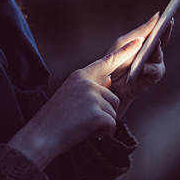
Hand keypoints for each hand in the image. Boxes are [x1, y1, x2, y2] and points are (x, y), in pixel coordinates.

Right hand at [8, 39, 142, 168]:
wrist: (39, 137)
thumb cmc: (54, 119)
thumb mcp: (70, 96)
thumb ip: (90, 87)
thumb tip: (109, 82)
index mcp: (80, 75)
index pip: (107, 61)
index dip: (125, 52)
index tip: (140, 41)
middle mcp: (87, 82)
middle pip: (113, 96)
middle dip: (104, 112)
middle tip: (83, 119)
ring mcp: (92, 97)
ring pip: (113, 111)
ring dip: (102, 123)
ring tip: (81, 125)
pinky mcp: (97, 114)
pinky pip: (111, 126)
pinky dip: (102, 133)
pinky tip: (85, 133)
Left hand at [106, 12, 172, 118]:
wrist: (107, 86)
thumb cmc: (114, 62)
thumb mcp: (125, 43)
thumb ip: (141, 31)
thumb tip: (157, 16)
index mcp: (144, 41)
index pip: (157, 30)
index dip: (164, 23)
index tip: (168, 15)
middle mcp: (152, 52)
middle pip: (162, 40)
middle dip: (165, 32)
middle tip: (168, 23)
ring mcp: (153, 65)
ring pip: (159, 54)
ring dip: (155, 49)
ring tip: (154, 42)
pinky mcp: (151, 78)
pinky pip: (155, 71)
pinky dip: (149, 68)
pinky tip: (143, 66)